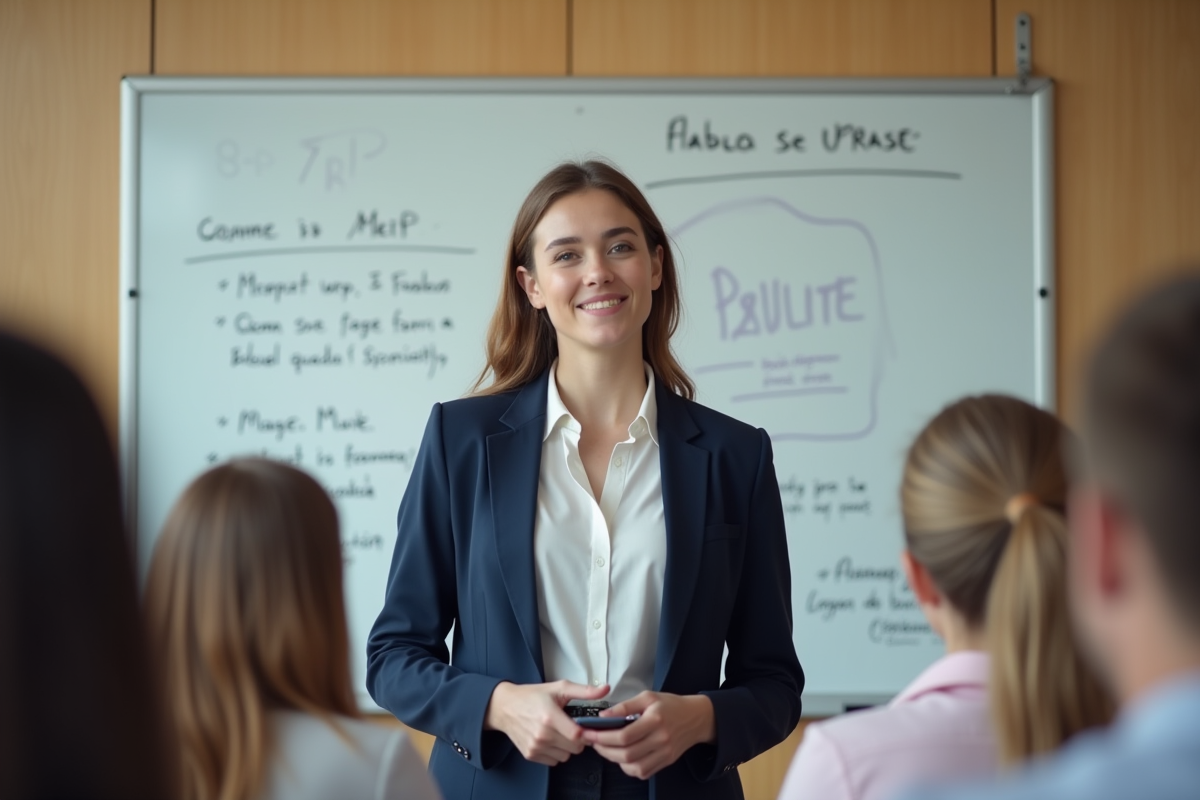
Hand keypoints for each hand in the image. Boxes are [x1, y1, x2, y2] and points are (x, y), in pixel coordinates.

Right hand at [483, 680, 610, 765]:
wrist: (505, 707)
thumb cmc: (533, 696)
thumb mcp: (559, 688)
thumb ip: (584, 691)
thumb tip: (606, 689)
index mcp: (551, 717)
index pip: (578, 736)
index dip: (587, 733)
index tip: (586, 727)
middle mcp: (542, 735)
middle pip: (575, 748)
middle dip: (578, 740)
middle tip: (572, 727)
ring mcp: (535, 746)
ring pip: (565, 757)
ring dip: (567, 748)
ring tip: (559, 732)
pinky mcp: (530, 754)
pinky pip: (553, 761)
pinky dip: (555, 752)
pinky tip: (550, 739)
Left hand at [581, 691, 715, 778]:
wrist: (696, 718)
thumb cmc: (670, 704)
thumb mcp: (648, 697)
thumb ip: (625, 706)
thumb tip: (603, 716)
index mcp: (655, 720)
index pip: (624, 735)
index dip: (603, 737)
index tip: (590, 733)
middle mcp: (661, 739)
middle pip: (627, 754)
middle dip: (604, 750)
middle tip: (593, 742)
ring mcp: (664, 753)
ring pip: (634, 767)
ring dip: (615, 760)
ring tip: (605, 749)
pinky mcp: (666, 762)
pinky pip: (643, 772)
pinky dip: (629, 768)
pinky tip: (622, 757)